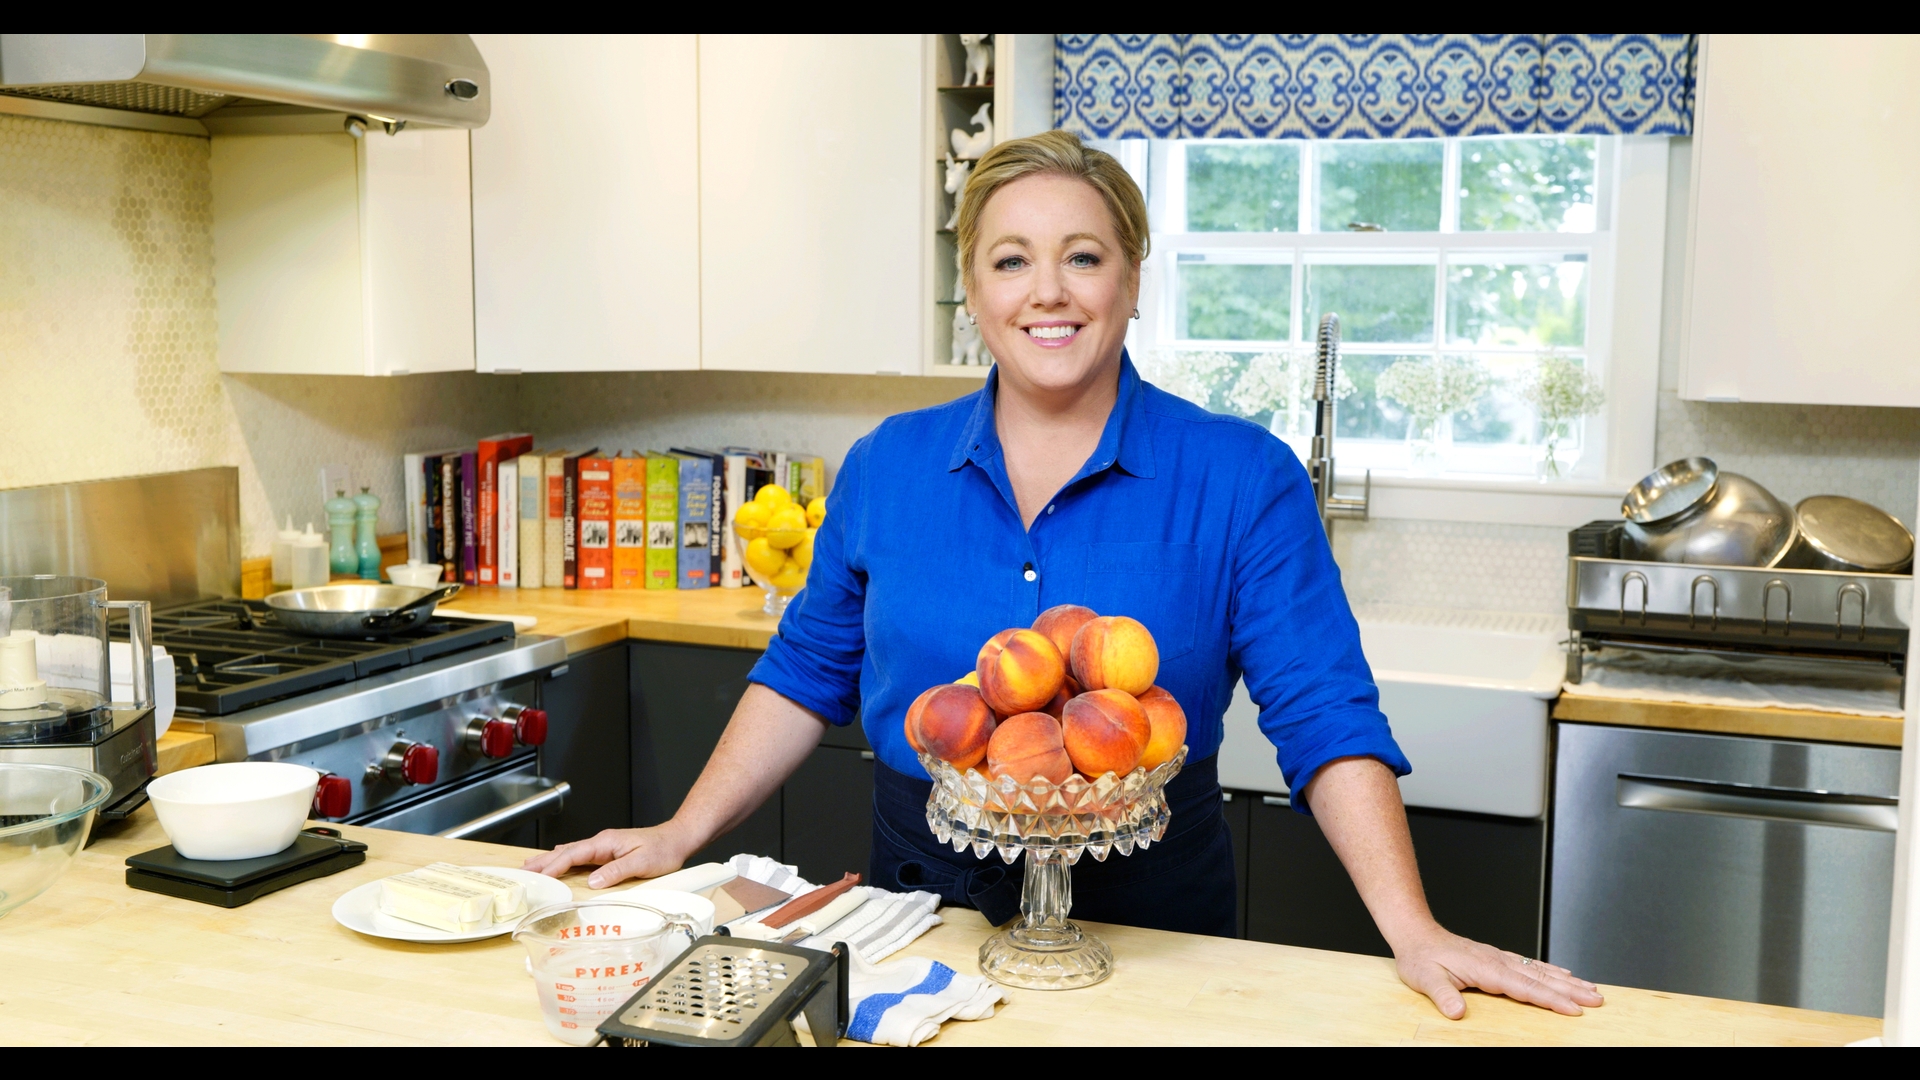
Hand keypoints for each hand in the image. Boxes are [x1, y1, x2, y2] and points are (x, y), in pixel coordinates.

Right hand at [520, 824, 694, 888]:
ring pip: (571, 852)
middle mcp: (602, 842)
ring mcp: (605, 846)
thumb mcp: (642, 863)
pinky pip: (581, 855)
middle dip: (543, 861)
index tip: (539, 876)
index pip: (574, 854)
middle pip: (566, 851)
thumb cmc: (663, 849)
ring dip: (551, 859)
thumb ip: (616, 871)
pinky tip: (559, 860)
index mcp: (606, 842)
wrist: (677, 839)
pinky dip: (565, 859)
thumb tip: (593, 882)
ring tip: (532, 866)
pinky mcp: (609, 851)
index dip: (555, 866)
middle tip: (522, 870)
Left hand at [1393, 925, 1603, 1018]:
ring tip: (1592, 989)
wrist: (1415, 933)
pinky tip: (1564, 976)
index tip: (1574, 1010)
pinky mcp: (1497, 958)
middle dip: (1571, 991)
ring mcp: (1499, 958)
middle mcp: (1498, 961)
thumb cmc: (1419, 956)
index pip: (1524, 987)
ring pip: (1540, 971)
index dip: (1550, 1000)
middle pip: (1541, 978)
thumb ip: (1442, 995)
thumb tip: (1457, 1012)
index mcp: (1486, 969)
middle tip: (1598, 1000)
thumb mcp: (1424, 978)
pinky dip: (1551, 972)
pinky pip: (1531, 966)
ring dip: (1567, 981)